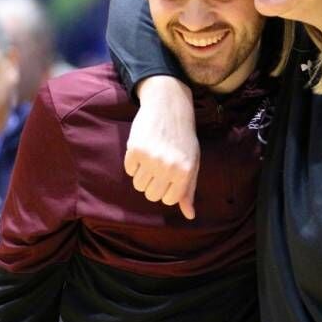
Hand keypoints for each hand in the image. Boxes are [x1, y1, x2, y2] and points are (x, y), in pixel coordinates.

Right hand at [125, 76, 199, 218]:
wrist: (169, 106)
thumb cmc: (183, 138)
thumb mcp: (192, 162)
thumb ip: (189, 190)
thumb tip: (190, 215)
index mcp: (185, 172)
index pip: (168, 200)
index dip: (166, 190)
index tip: (169, 177)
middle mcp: (168, 167)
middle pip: (151, 195)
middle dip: (153, 184)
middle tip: (159, 167)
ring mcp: (151, 158)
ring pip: (138, 185)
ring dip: (143, 174)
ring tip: (152, 157)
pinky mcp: (135, 150)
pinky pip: (129, 170)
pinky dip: (133, 163)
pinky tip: (143, 148)